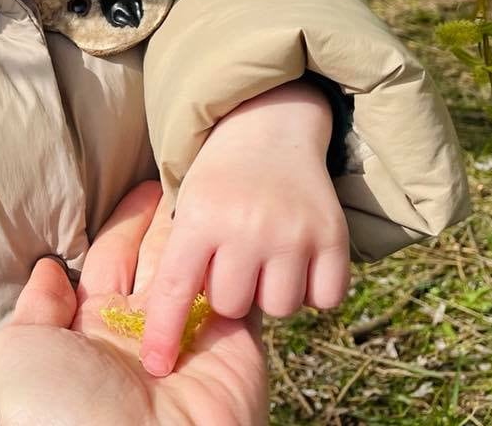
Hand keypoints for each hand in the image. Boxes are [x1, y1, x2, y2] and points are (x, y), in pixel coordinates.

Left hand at [0, 182, 267, 425]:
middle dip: (172, 219)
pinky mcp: (236, 352)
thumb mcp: (23, 352)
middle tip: (185, 174)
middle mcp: (144, 331)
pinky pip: (241, 299)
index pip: (113, 259)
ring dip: (210, 233)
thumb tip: (47, 268)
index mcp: (94, 327)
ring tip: (217, 188)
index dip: (127, 222)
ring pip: (202, 271)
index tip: (144, 184)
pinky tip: (240, 224)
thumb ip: (36, 307)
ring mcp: (192, 340)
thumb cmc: (60, 412)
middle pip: (161, 259)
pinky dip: (242, 265)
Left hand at [140, 80, 349, 376]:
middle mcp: (245, 227)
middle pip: (231, 304)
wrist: (268, 124)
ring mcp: (292, 232)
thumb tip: (167, 321)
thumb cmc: (217, 177)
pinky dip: (314, 288)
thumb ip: (180, 258)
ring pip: (280, 306)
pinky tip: (299, 260)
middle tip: (234, 260)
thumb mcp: (184, 206)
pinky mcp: (333, 237)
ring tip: (266, 254)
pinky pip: (325, 298)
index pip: (176, 288)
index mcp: (198, 219)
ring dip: (272, 290)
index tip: (157, 366)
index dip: (165, 331)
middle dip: (228, 293)